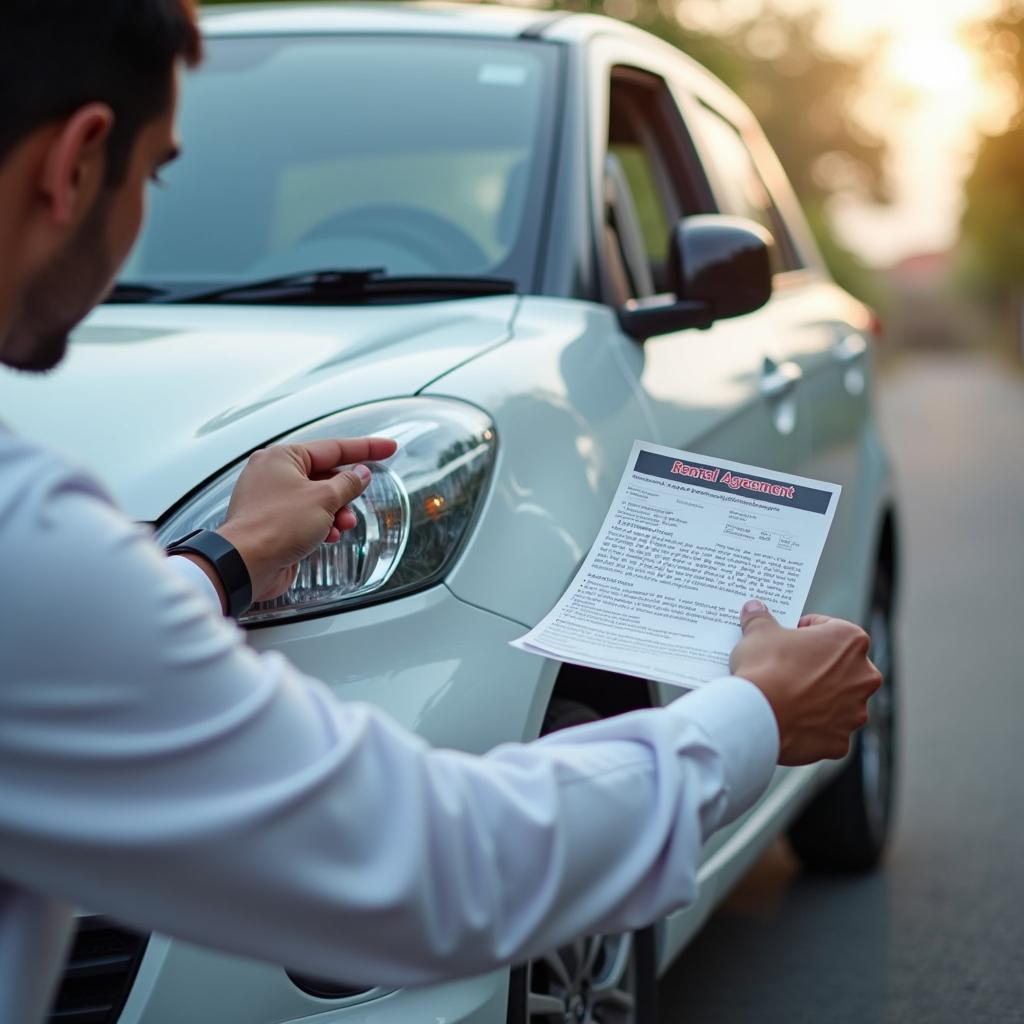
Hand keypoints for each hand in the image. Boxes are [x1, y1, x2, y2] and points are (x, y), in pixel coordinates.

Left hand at [216, 437, 397, 603]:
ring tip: (343, 524)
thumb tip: (360, 475)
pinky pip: (305, 517)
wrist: (246, 564)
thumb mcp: (324, 499)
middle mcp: (273, 474)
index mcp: (282, 457)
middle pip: (324, 474)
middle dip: (346, 491)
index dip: (365, 449)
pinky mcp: (272, 523)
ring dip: (336, 512)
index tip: (388, 447)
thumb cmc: (275, 526)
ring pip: (317, 498)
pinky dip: (321, 524)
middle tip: (362, 495)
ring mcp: (271, 499)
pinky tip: (328, 537)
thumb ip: (347, 484)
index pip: (333, 447)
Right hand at [729, 599, 881, 765]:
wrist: (757, 716)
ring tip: (786, 696)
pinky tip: (789, 720)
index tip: (786, 638)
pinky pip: (827, 731)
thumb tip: (755, 609)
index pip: (828, 627)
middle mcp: (863, 676)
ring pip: (837, 701)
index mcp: (851, 641)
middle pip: (839, 665)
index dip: (803, 631)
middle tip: (786, 667)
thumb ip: (761, 619)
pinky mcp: (840, 742)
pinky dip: (811, 727)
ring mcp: (855, 712)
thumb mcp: (758, 632)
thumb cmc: (765, 668)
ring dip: (818, 698)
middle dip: (817, 665)